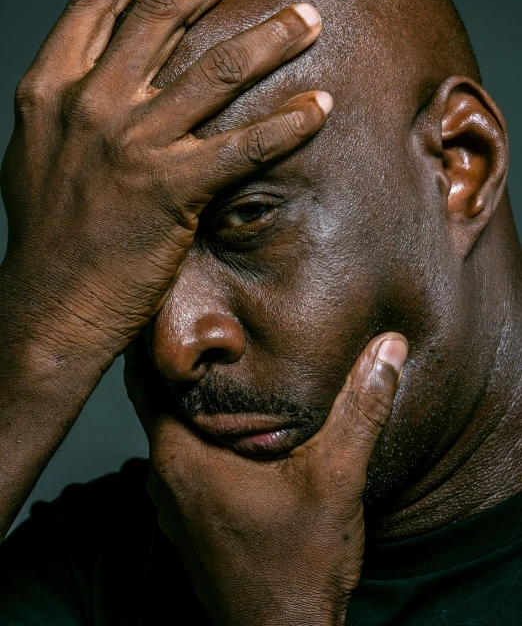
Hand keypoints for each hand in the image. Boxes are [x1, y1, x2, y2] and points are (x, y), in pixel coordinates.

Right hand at [1, 0, 328, 375]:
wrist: (49, 303)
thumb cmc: (47, 235)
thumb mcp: (35, 155)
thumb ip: (66, 111)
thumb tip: (96, 82)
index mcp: (52, 89)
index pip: (96, 7)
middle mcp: (92, 104)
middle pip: (164, 17)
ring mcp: (133, 143)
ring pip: (218, 70)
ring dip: (271, 36)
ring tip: (308, 18)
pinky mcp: (172, 187)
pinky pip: (245, 144)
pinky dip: (288, 122)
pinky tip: (320, 105)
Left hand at [127, 333, 407, 625]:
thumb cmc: (299, 564)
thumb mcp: (337, 477)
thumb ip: (361, 408)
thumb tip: (388, 348)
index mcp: (182, 457)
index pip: (142, 378)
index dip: (152, 338)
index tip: (168, 302)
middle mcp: (163, 479)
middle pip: (152, 402)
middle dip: (173, 365)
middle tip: (199, 322)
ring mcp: (170, 507)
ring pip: (165, 435)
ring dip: (182, 403)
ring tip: (213, 366)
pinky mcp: (186, 525)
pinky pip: (177, 463)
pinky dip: (192, 436)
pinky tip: (228, 429)